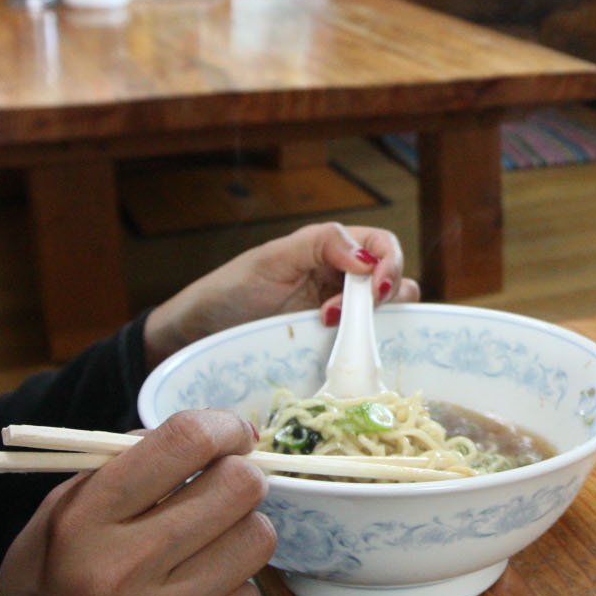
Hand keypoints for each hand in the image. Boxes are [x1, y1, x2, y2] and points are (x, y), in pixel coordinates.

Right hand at [0, 410, 272, 595]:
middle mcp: (122, 573)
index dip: (221, 427)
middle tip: (228, 485)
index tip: (231, 432)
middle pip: (237, 491)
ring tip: (206, 544)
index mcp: (82, 523)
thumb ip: (117, 476)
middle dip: (240, 477)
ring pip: (255, 543)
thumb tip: (199, 440)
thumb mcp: (51, 521)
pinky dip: (229, 591)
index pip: (182, 444)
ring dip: (239, 533)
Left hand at [141, 222, 419, 367]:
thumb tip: (367, 258)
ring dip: (375, 320)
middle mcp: (343, 281)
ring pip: (388, 315)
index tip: (375, 285)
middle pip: (395, 281)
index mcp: (331, 249)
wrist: (200, 336)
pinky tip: (340, 349)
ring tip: (330, 325)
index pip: (383, 245)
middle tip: (341, 310)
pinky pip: (368, 347)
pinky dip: (367, 348)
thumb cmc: (231, 291)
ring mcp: (342, 318)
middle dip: (385, 294)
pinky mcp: (334, 350)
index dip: (389, 261)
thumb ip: (321, 244)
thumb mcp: (272, 258)